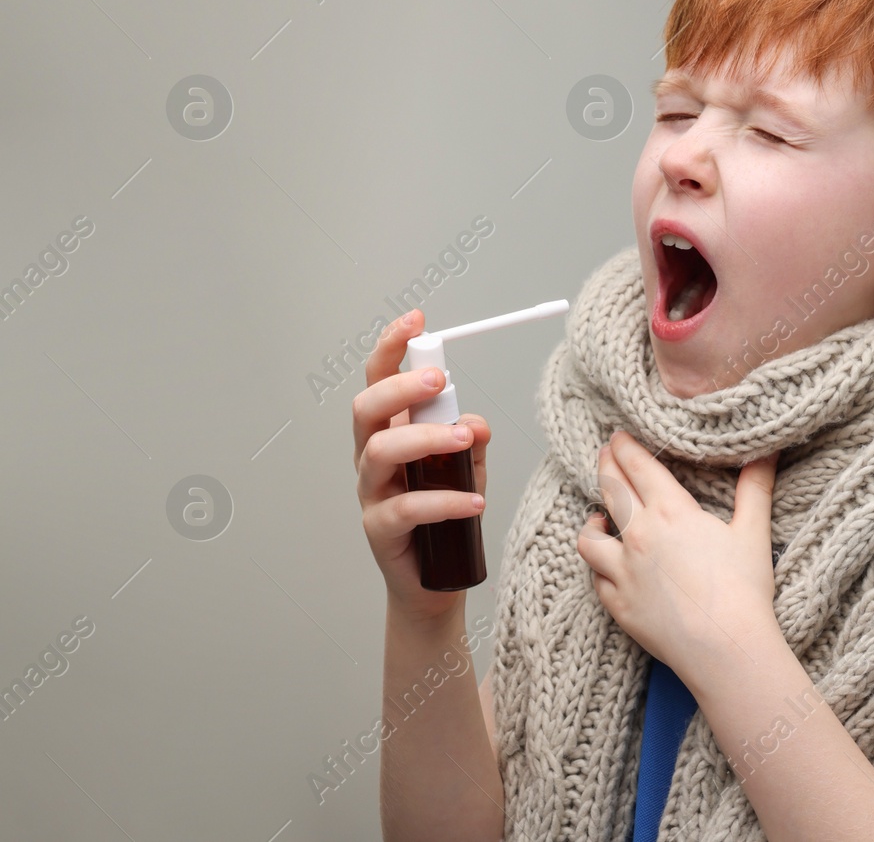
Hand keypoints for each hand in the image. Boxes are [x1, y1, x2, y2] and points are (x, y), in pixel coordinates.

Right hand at [352, 308, 491, 624]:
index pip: (379, 381)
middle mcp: (372, 458)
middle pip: (366, 409)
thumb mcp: (467, 470)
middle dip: (401, 386)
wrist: (434, 582)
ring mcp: (372, 493)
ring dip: (424, 439)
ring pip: (379, 452)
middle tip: (443, 381)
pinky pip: (406, 508)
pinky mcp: (381, 530)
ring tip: (465, 440)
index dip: (391, 348)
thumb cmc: (446, 516)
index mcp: (390, 432)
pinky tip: (474, 502)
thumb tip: (477, 421)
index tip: (416, 320)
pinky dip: (444, 501)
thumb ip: (471, 442)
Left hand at [575, 429, 781, 675]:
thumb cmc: (743, 590)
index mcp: (671, 512)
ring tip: (597, 518)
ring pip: (589, 538)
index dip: (625, 447)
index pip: (638, 467)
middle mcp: (639, 536)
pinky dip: (599, 568)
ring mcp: (623, 572)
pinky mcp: (618, 605)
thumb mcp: (753, 531)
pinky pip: (597, 579)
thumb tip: (766, 450)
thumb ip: (755, 487)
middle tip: (605, 454)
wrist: (725, 647)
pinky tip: (607, 565)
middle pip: (610, 491)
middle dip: (605, 467)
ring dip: (591, 523)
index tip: (618, 436)